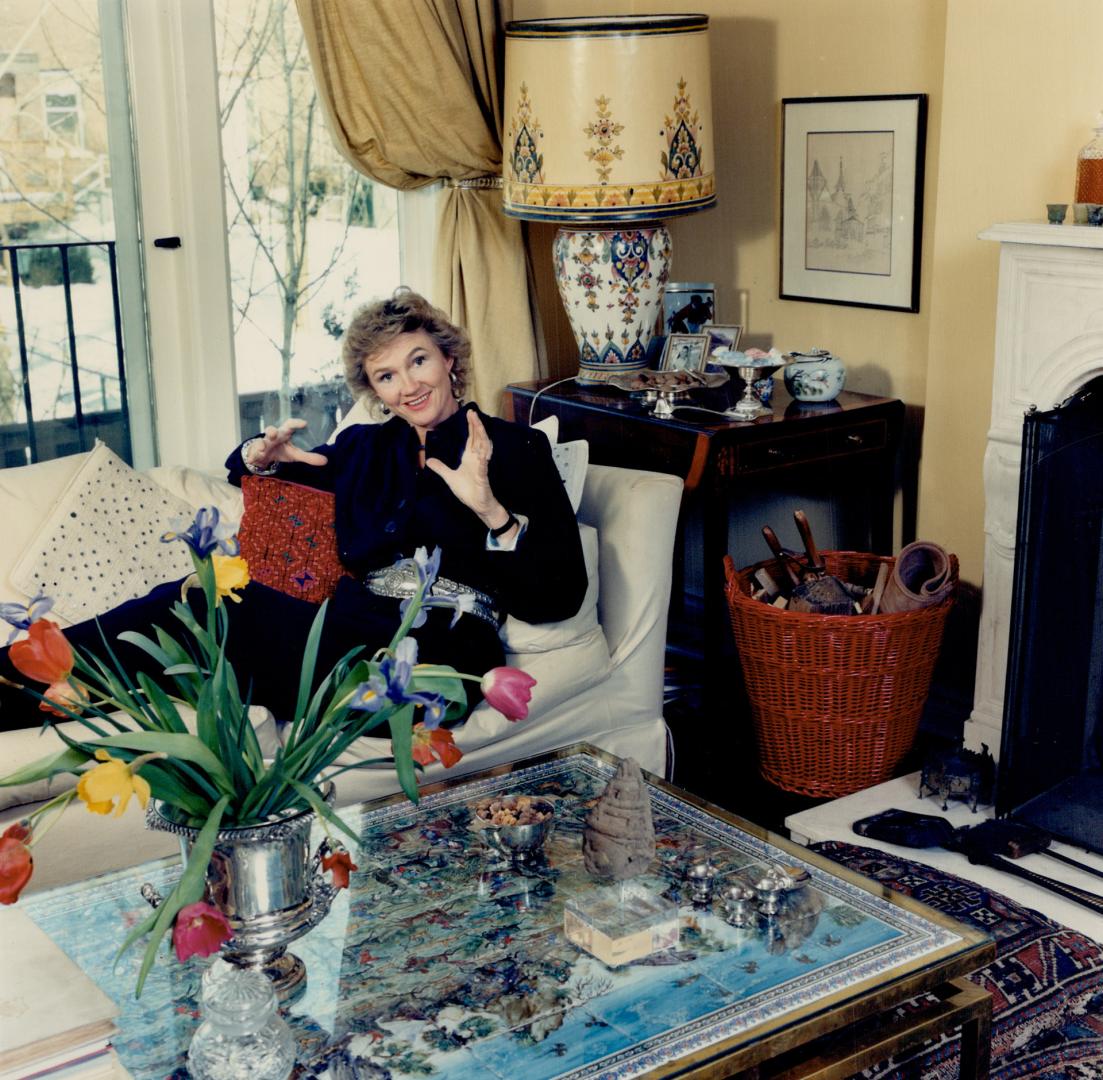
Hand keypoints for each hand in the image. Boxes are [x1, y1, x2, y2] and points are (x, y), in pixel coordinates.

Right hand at [246, 418, 327, 468]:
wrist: (263, 457)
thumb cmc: (281, 451)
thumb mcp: (295, 455)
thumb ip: (309, 457)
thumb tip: (325, 461)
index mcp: (284, 433)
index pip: (289, 425)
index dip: (296, 423)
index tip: (304, 423)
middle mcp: (273, 436)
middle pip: (271, 430)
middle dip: (272, 430)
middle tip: (275, 433)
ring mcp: (262, 443)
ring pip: (260, 440)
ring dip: (261, 443)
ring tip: (262, 447)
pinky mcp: (255, 452)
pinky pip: (253, 453)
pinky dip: (252, 456)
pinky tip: (251, 459)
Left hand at [424, 411, 509, 529]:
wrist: (478, 505)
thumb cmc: (468, 491)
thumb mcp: (450, 477)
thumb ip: (441, 468)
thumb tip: (428, 461)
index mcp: (470, 458)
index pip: (472, 438)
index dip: (471, 426)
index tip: (469, 413)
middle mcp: (477, 460)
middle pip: (478, 439)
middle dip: (476, 425)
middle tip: (473, 412)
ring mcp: (481, 468)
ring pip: (483, 449)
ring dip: (481, 437)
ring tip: (478, 425)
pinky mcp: (483, 478)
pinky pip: (483, 468)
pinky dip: (482, 461)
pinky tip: (480, 454)